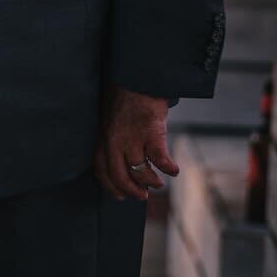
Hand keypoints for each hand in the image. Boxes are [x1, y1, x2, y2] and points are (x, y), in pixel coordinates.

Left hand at [94, 85, 178, 201]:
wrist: (137, 80)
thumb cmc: (123, 99)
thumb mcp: (108, 120)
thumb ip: (110, 140)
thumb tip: (121, 161)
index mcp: (102, 138)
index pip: (102, 170)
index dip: (111, 186)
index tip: (120, 196)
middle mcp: (114, 141)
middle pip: (120, 175)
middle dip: (131, 190)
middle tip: (142, 196)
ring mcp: (132, 138)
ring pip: (139, 171)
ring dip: (150, 181)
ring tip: (158, 184)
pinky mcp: (151, 133)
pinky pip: (160, 159)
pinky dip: (168, 168)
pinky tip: (173, 170)